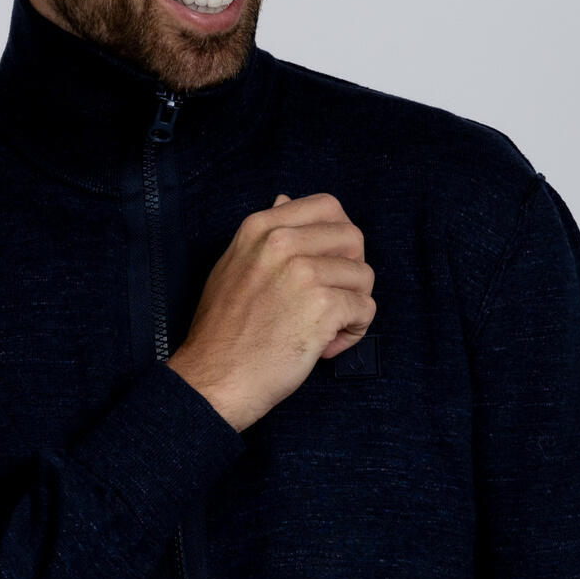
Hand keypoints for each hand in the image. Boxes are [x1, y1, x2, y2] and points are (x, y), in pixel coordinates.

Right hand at [166, 191, 375, 431]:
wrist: (214, 379)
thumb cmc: (222, 332)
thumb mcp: (233, 266)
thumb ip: (264, 236)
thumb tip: (285, 199)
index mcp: (261, 228)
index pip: (327, 206)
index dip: (339, 236)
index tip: (330, 263)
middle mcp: (283, 243)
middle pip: (352, 237)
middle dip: (351, 270)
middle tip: (333, 298)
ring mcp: (304, 272)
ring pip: (363, 276)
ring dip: (353, 305)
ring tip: (326, 328)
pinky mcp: (323, 306)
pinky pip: (365, 309)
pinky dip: (353, 331)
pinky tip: (326, 345)